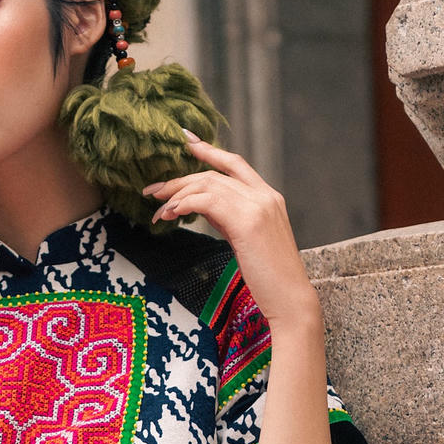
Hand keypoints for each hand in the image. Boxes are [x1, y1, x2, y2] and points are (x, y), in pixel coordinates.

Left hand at [143, 132, 320, 336]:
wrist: (291, 302)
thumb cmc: (270, 279)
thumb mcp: (249, 240)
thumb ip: (229, 218)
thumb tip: (202, 206)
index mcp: (269, 197)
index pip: (235, 163)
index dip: (209, 150)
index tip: (186, 141)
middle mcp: (265, 196)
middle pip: (214, 174)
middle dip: (180, 180)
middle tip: (153, 190)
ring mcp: (258, 206)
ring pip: (208, 185)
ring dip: (177, 195)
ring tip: (158, 210)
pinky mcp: (248, 221)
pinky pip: (207, 201)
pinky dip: (184, 204)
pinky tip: (171, 215)